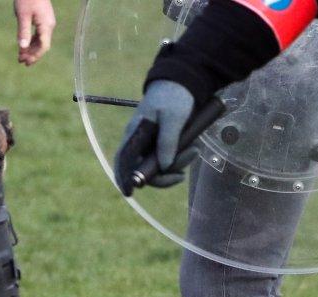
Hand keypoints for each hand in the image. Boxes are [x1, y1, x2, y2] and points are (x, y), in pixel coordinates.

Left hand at [14, 0, 54, 64]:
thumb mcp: (23, 15)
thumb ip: (23, 32)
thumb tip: (22, 48)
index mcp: (46, 25)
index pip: (43, 46)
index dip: (35, 56)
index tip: (26, 63)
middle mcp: (49, 25)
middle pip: (42, 45)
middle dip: (32, 54)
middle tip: (20, 61)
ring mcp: (47, 22)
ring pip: (40, 40)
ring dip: (31, 49)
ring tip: (20, 56)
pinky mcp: (43, 19)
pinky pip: (39, 34)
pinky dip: (31, 41)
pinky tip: (24, 46)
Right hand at [112, 80, 194, 195]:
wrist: (184, 82)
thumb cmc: (174, 96)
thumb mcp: (173, 117)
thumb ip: (167, 142)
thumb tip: (164, 167)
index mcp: (135, 134)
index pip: (123, 160)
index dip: (123, 178)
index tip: (129, 192)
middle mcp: (140, 143)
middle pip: (144, 170)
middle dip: (163, 176)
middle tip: (181, 174)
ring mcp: (151, 144)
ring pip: (159, 167)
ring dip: (177, 165)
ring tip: (194, 150)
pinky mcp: (163, 144)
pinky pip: (169, 160)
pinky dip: (180, 159)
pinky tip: (192, 148)